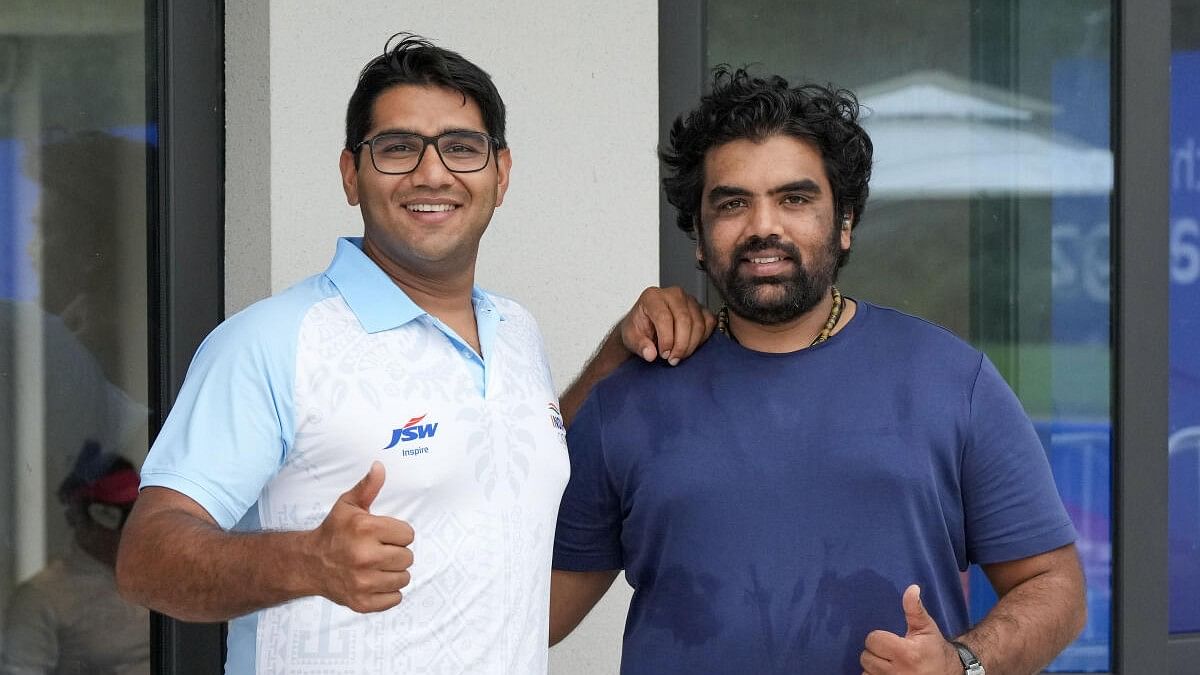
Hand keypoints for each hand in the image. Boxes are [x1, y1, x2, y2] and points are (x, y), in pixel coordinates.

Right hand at [308, 461, 413, 612]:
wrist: (309, 564)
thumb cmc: (333, 532)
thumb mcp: (348, 505)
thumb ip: (368, 487)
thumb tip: (380, 467)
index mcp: (366, 530)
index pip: (409, 535)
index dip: (397, 534)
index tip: (382, 535)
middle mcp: (365, 557)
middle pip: (408, 557)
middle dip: (396, 553)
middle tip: (378, 551)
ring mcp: (363, 583)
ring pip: (404, 579)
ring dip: (394, 573)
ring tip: (376, 566)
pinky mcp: (362, 603)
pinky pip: (395, 598)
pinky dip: (388, 592)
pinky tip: (374, 581)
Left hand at [619, 286, 714, 365]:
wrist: (646, 326)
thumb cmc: (639, 328)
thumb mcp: (630, 338)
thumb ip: (639, 345)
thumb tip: (650, 353)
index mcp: (652, 297)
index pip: (664, 317)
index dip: (666, 339)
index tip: (664, 354)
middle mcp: (673, 294)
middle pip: (684, 319)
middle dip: (680, 344)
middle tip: (673, 359)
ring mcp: (689, 300)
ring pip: (698, 323)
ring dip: (691, 344)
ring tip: (679, 355)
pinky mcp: (701, 308)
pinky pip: (709, 323)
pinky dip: (702, 339)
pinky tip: (690, 346)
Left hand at [860, 585, 960, 674]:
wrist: (948, 673)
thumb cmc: (934, 648)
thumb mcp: (926, 627)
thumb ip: (914, 608)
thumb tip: (912, 588)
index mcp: (907, 653)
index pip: (874, 640)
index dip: (880, 637)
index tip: (892, 640)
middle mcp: (899, 672)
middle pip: (866, 656)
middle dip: (876, 651)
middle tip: (890, 651)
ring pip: (866, 671)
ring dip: (873, 666)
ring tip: (889, 663)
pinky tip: (886, 672)